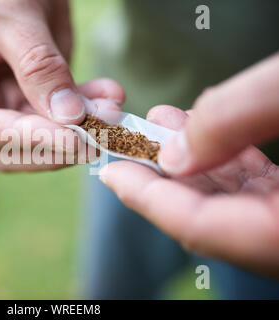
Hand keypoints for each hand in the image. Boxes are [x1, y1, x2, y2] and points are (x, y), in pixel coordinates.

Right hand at [0, 0, 124, 171]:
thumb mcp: (12, 17)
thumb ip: (38, 67)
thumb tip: (69, 116)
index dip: (27, 138)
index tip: (71, 138)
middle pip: (14, 149)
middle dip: (58, 145)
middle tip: (99, 132)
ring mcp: (12, 106)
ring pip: (46, 141)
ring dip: (82, 131)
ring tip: (112, 108)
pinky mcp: (42, 101)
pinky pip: (68, 119)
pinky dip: (91, 111)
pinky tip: (111, 95)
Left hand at [99, 53, 278, 276]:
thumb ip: (233, 121)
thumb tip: (174, 153)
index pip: (196, 226)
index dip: (146, 198)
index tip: (108, 173)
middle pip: (205, 214)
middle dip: (162, 173)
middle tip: (127, 140)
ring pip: (228, 198)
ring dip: (191, 158)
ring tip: (161, 121)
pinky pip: (254, 185)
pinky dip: (226, 156)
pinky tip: (206, 126)